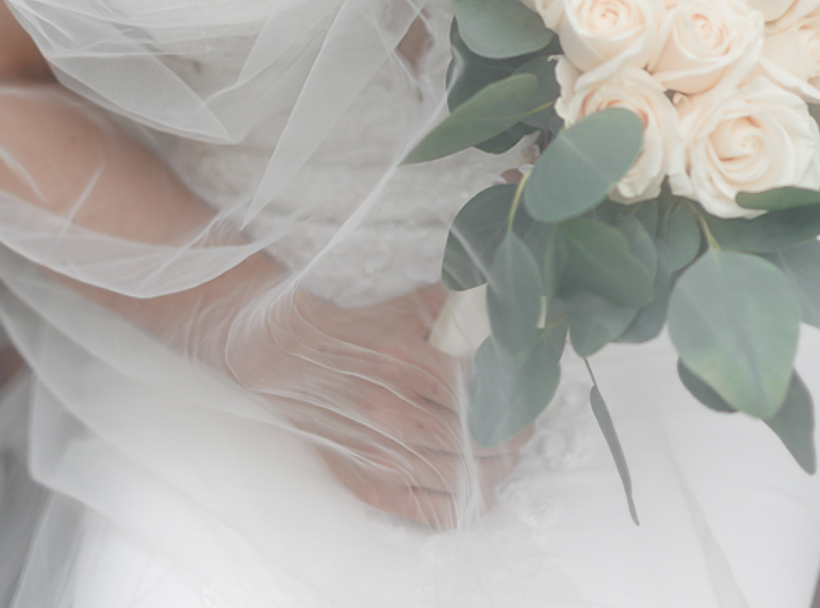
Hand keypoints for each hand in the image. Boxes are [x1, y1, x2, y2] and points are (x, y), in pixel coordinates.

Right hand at [228, 281, 525, 527]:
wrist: (295, 363)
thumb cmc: (360, 334)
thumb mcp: (410, 306)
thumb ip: (462, 308)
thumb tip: (510, 317)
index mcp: (403, 361)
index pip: (483, 394)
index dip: (514, 400)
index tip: (524, 397)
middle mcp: (391, 412)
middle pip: (482, 440)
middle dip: (513, 436)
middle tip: (519, 427)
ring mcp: (380, 455)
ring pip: (468, 480)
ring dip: (496, 470)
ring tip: (500, 454)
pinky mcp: (370, 486)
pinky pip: (437, 513)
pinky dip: (466, 502)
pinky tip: (473, 482)